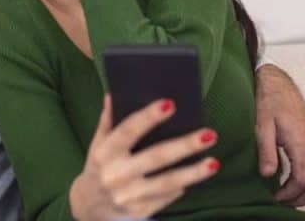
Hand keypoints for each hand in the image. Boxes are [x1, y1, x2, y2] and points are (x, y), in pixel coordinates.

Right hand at [69, 96, 219, 220]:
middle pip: (155, 157)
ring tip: (214, 162)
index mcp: (105, 153)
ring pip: (167, 183)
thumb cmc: (98, 168)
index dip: (148, 117)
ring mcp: (129, 197)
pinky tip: (197, 175)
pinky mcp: (139, 213)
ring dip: (193, 173)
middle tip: (209, 134)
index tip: (170, 104)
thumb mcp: (96, 144)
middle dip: (184, 146)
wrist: (89, 208)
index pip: (128, 131)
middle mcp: (116, 175)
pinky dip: (182, 187)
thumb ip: (107, 121)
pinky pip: (166, 197)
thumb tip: (114, 94)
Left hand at [254, 65, 304, 205]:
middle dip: (302, 197)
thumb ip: (266, 149)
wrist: (279, 81)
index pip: (303, 178)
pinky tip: (290, 181)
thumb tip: (268, 174)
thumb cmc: (269, 101)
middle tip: (282, 202)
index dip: (290, 193)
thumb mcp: (262, 124)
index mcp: (301, 141)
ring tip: (286, 196)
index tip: (274, 197)